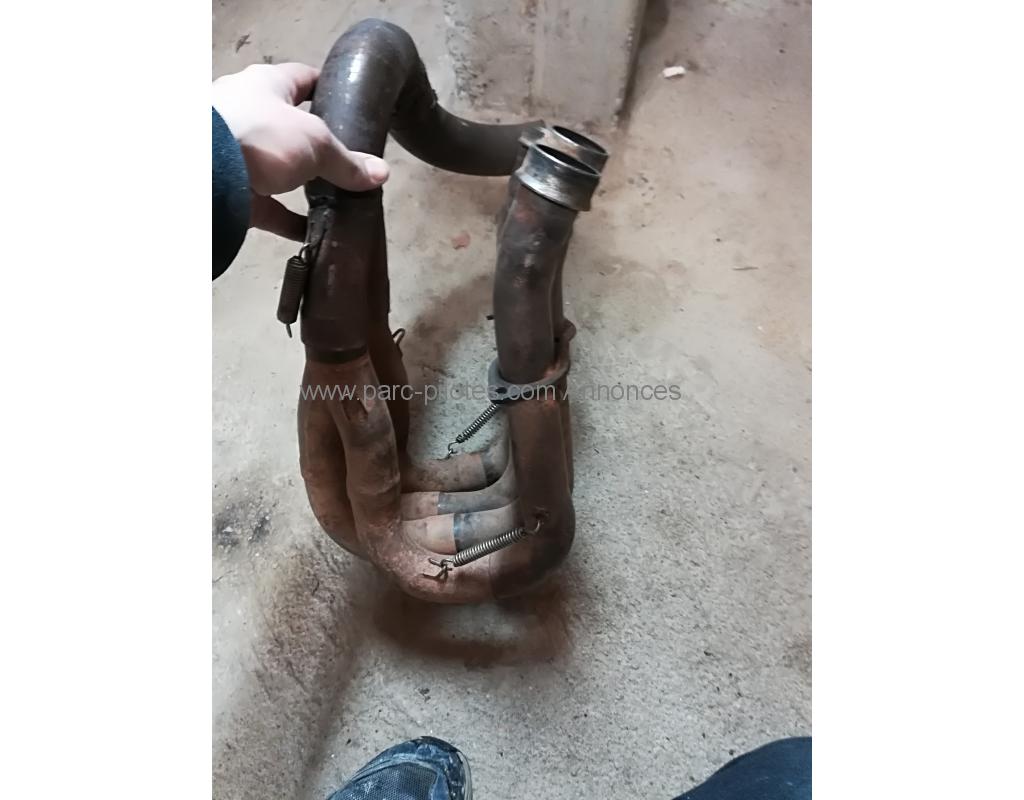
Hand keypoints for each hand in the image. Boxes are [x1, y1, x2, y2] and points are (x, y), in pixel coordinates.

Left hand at [212, 62, 389, 240]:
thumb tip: (382, 174)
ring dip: (304, 183)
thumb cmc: (260, 136)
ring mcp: (237, 152)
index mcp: (266, 84)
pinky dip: (290, 220)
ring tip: (336, 198)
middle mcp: (247, 111)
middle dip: (318, 145)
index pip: (303, 78)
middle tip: (348, 161)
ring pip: (279, 167)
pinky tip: (313, 232)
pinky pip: (268, 206)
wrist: (202, 176)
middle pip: (290, 126)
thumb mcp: (316, 143)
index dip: (328, 89)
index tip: (351, 106)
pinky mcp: (233, 190)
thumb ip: (348, 161)